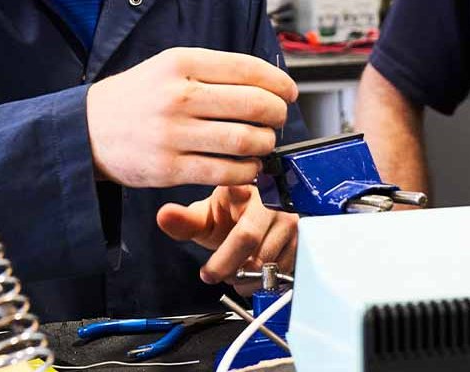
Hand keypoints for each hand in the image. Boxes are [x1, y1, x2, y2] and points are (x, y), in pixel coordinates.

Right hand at [86, 48, 296, 187]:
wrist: (86, 130)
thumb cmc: (137, 97)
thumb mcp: (168, 66)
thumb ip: (213, 71)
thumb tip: (268, 82)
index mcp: (181, 62)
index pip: (248, 69)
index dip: (279, 83)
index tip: (288, 93)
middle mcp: (179, 95)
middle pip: (254, 104)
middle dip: (277, 115)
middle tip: (276, 120)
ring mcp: (173, 133)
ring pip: (244, 140)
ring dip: (265, 144)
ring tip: (262, 144)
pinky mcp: (169, 168)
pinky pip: (225, 171)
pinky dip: (246, 171)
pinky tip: (247, 166)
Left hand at [157, 185, 297, 292]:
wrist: (256, 213)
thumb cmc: (230, 214)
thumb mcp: (204, 218)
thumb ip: (183, 221)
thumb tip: (164, 216)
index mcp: (248, 190)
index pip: (243, 234)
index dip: (223, 261)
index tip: (208, 273)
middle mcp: (276, 203)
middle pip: (256, 254)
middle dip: (233, 272)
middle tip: (218, 274)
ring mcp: (293, 220)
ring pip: (272, 265)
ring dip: (250, 279)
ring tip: (237, 270)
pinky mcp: (305, 237)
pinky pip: (286, 269)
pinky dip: (267, 278)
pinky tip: (256, 269)